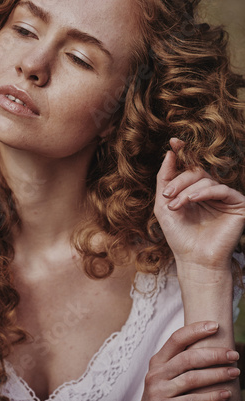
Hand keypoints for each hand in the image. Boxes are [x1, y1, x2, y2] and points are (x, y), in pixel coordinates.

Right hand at [140, 321, 239, 400]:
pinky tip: (225, 393)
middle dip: (214, 354)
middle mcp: (156, 374)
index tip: (215, 325)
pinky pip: (193, 400)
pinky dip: (212, 396)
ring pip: (193, 378)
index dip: (195, 330)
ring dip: (217, 374)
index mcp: (157, 361)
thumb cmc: (164, 395)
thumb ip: (178, 362)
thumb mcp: (164, 375)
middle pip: (188, 358)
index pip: (176, 338)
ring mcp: (160, 392)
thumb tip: (209, 348)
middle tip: (233, 354)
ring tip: (235, 372)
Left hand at [154, 138, 244, 271]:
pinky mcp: (237, 204)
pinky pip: (220, 189)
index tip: (173, 141)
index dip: (183, 152)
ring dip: (186, 190)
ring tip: (176, 205)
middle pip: (195, 172)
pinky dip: (204, 192)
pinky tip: (192, 200)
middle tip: (167, 196)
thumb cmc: (178, 235)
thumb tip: (170, 153)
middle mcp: (210, 191)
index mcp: (194, 190)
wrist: (193, 259)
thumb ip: (165, 179)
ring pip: (205, 179)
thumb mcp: (163, 205)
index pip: (190, 166)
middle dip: (178, 181)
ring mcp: (224, 197)